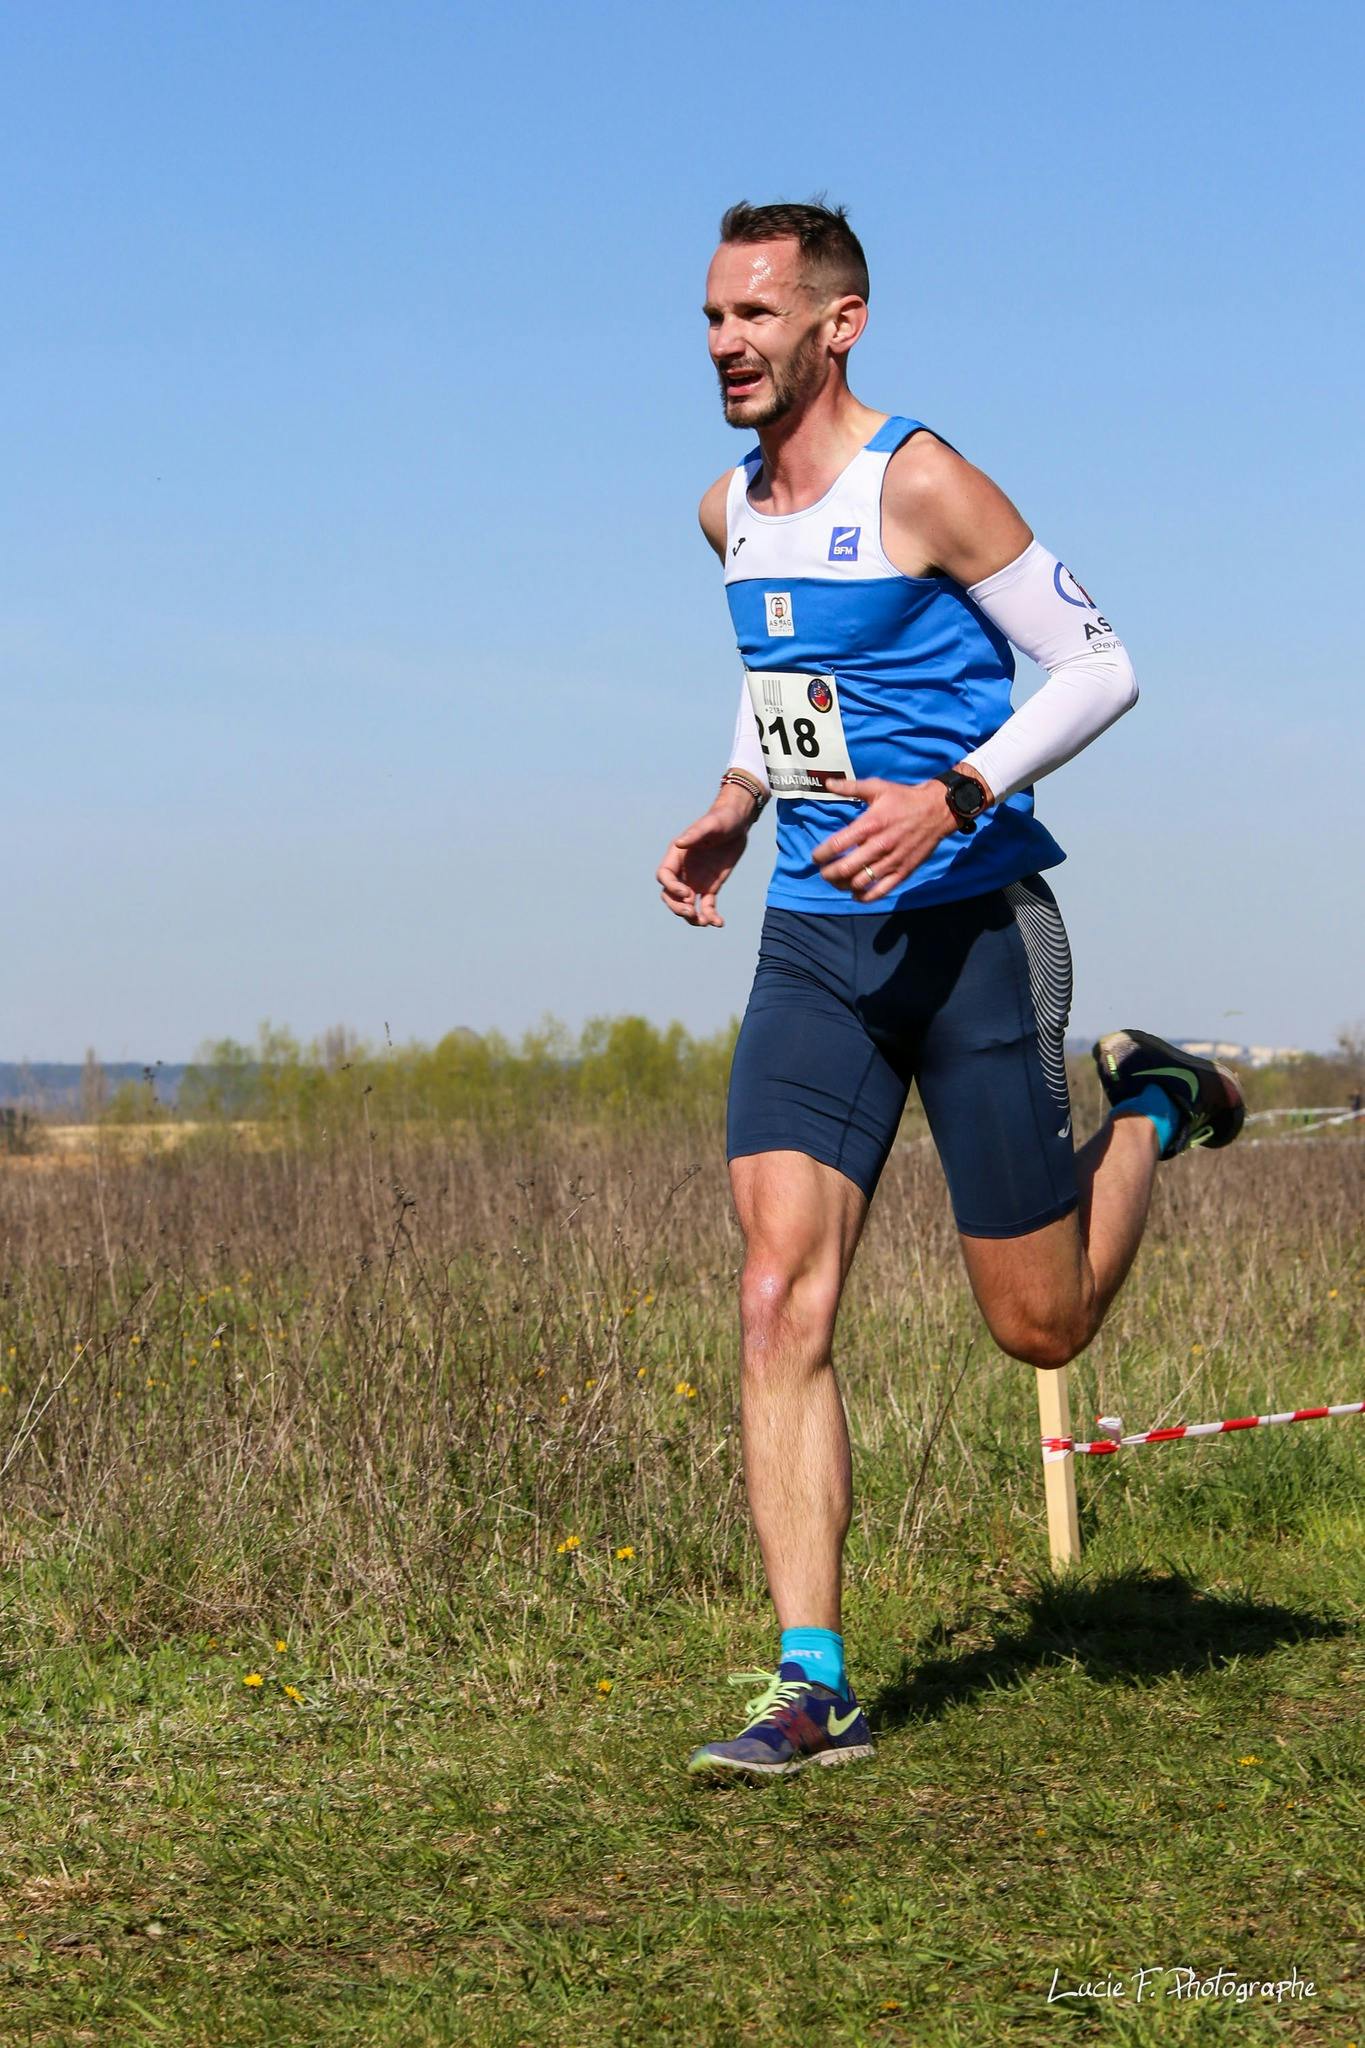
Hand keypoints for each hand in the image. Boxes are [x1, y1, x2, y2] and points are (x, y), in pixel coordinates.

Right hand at [656, 787, 753, 926]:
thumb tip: (679, 844)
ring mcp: (696, 880)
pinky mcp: (710, 887)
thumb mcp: (710, 824)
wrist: (739, 823)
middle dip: (677, 907)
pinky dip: (711, 916)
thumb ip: (694, 834)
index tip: (688, 894)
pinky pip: (707, 906)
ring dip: (692, 917)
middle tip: (691, 913)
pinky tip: (719, 923)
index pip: (664, 876)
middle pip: (670, 895)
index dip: (672, 888)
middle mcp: (683, 870)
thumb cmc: (722, 818)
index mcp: (677, 855)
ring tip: (704, 922)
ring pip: (686, 905)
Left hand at [811, 775, 958, 901]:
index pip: (836, 845)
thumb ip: (851, 787)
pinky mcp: (903, 871)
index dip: (821, 855)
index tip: (816, 857)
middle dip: (828, 874)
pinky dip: (865, 897)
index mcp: (870, 824)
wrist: (937, 810)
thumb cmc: (904, 798)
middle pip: (844, 868)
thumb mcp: (878, 787)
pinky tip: (857, 894)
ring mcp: (891, 861)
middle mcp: (879, 845)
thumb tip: (828, 783)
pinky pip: (881, 891)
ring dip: (843, 885)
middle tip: (824, 872)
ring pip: (860, 882)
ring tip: (838, 881)